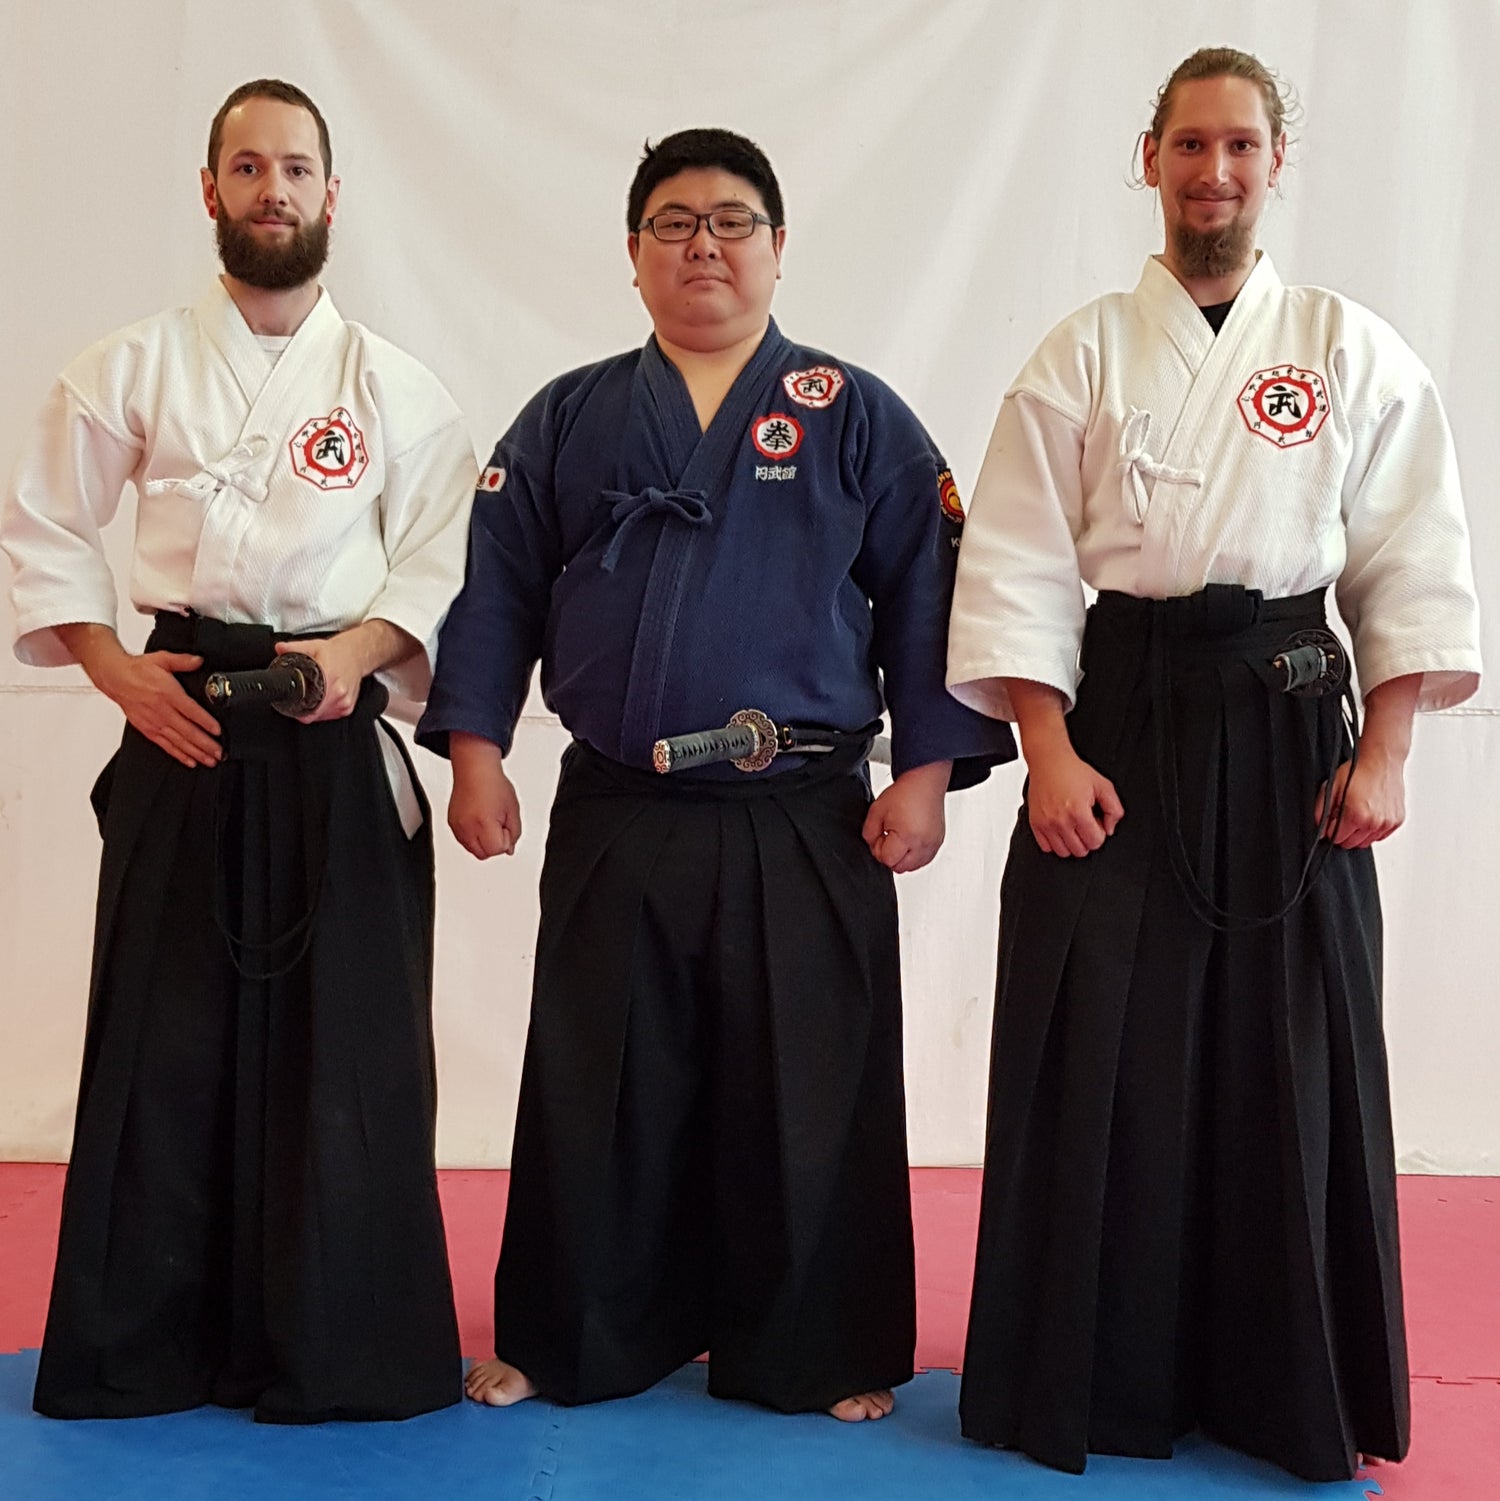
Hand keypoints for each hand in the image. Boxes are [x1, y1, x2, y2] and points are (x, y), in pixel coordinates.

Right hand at [91, 647, 221, 767]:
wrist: (114, 678)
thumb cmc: (138, 670)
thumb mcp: (162, 659)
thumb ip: (183, 661)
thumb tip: (199, 660)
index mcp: (167, 694)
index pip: (191, 711)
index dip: (205, 722)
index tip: (218, 731)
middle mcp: (161, 711)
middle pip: (187, 731)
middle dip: (205, 744)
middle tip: (219, 753)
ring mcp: (154, 722)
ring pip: (178, 742)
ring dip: (196, 752)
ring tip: (210, 760)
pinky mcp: (147, 729)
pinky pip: (165, 745)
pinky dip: (179, 755)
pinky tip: (190, 760)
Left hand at [276, 634, 364, 721]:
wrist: (357, 654)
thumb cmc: (338, 653)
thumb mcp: (313, 646)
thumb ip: (294, 647)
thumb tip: (280, 648)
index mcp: (329, 678)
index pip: (309, 706)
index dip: (297, 708)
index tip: (293, 703)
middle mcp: (339, 693)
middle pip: (313, 713)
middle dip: (304, 707)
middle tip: (303, 694)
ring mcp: (345, 703)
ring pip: (321, 716)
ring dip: (315, 710)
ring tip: (316, 694)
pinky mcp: (348, 708)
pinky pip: (331, 716)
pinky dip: (324, 710)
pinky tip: (324, 698)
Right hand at [448, 732, 520, 857]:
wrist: (475, 769)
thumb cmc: (493, 784)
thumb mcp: (513, 809)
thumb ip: (514, 832)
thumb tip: (509, 849)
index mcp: (484, 823)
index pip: (497, 850)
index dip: (505, 840)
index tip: (505, 826)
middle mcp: (467, 827)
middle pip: (484, 854)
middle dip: (494, 844)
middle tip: (498, 824)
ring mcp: (457, 826)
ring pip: (472, 850)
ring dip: (483, 842)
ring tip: (488, 820)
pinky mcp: (451, 823)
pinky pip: (463, 840)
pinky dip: (473, 836)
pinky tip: (479, 821)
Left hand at [862, 761, 948, 872]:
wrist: (925, 783)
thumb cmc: (904, 794)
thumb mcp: (876, 811)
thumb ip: (869, 834)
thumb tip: (874, 847)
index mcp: (907, 836)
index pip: (887, 860)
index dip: (878, 849)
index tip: (880, 835)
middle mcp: (923, 844)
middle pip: (899, 867)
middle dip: (890, 856)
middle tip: (888, 838)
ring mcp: (933, 844)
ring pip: (912, 867)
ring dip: (902, 858)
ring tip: (900, 838)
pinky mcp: (938, 843)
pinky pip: (923, 860)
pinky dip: (914, 855)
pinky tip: (909, 840)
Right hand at [1024, 747, 1122, 856]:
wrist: (1048, 761)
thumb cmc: (1073, 771)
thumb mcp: (1103, 785)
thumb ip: (1114, 809)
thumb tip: (1110, 828)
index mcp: (1078, 812)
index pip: (1095, 842)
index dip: (1100, 833)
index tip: (1096, 822)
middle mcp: (1060, 820)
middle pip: (1080, 850)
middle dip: (1087, 839)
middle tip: (1085, 823)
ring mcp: (1046, 824)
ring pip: (1063, 852)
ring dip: (1071, 843)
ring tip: (1073, 827)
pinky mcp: (1035, 824)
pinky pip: (1046, 847)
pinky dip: (1055, 843)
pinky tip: (1060, 829)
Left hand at [1316, 752, 1405, 847]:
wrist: (1381, 760)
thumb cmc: (1357, 770)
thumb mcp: (1331, 787)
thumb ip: (1321, 810)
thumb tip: (1319, 830)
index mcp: (1356, 815)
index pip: (1337, 839)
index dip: (1330, 830)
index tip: (1332, 820)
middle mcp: (1374, 822)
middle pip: (1351, 843)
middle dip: (1344, 833)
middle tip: (1344, 815)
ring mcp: (1387, 823)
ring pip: (1366, 842)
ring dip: (1359, 832)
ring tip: (1357, 813)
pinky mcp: (1397, 820)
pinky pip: (1380, 836)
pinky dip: (1373, 830)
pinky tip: (1370, 814)